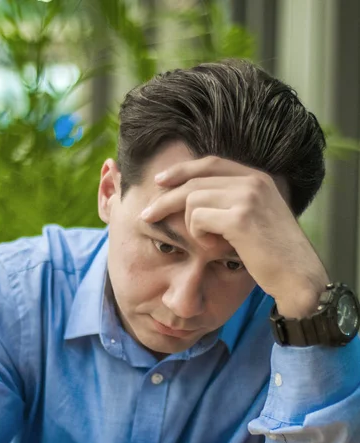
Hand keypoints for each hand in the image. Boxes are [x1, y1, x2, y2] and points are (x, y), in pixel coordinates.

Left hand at [141, 156, 328, 317]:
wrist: (299, 276)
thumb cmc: (276, 255)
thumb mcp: (258, 219)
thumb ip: (234, 203)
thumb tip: (195, 198)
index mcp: (258, 178)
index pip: (210, 163)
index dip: (181, 170)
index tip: (160, 181)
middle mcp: (253, 181)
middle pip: (194, 181)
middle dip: (165, 199)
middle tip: (147, 215)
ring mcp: (247, 197)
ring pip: (192, 200)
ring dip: (190, 225)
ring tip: (207, 242)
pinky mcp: (240, 218)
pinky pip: (198, 218)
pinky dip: (198, 235)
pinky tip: (214, 247)